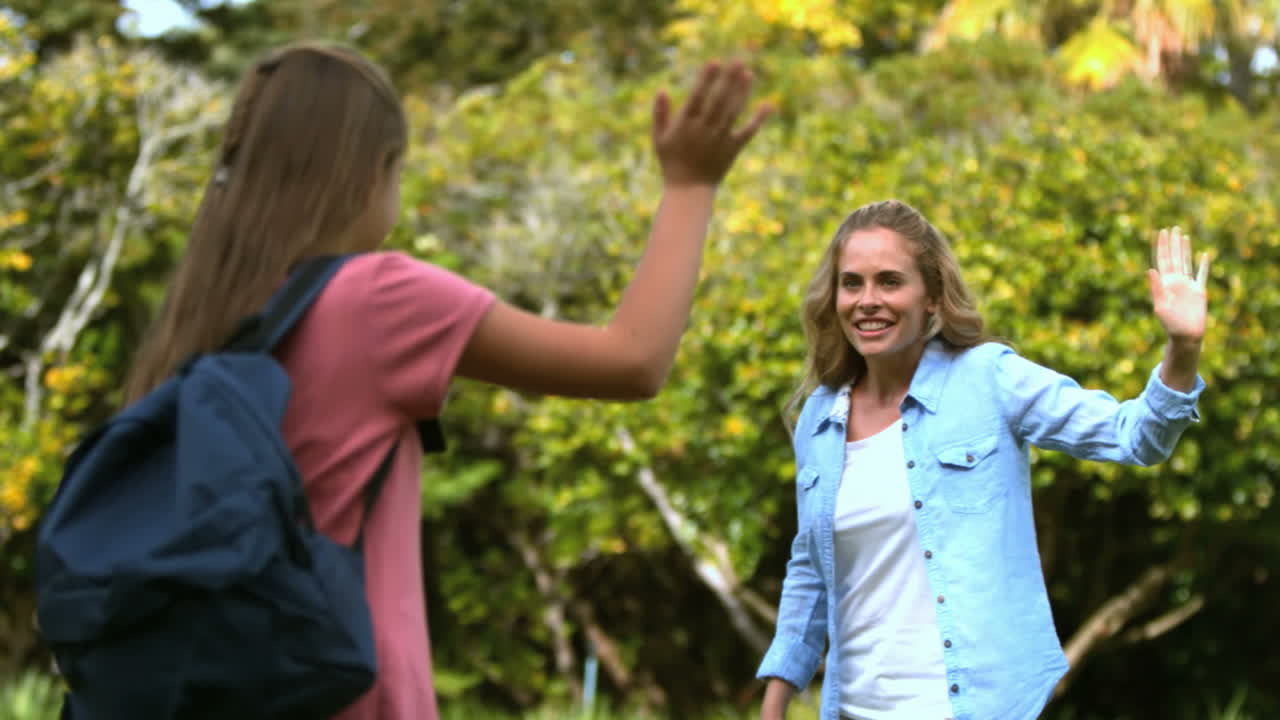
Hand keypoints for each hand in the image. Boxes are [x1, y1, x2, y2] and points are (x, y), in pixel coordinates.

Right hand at [652, 61, 771, 186]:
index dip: (706, 79)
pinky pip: (748, 132)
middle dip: (729, 80)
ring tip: (748, 74)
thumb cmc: (671, 162)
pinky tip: (767, 105)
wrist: (689, 190)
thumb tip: (662, 90)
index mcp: (686, 124)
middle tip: (738, 60)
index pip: (698, 96)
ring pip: (733, 111)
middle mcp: (704, 129)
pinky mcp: (733, 149)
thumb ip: (660, 114)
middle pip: (719, 100)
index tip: (715, 62)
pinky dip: (758, 120)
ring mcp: (720, 138)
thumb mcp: (659, 138)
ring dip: (742, 92)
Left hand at [1148, 226, 1208, 345]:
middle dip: (1172, 243)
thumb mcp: (1160, 305)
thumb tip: (1150, 270)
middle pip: (1174, 257)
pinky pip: (1201, 274)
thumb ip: (1156, 287)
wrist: (1185, 335)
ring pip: (1186, 262)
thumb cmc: (1170, 323)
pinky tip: (1203, 254)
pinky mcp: (1199, 291)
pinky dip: (1203, 265)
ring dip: (1185, 249)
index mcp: (1165, 283)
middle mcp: (1175, 281)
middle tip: (1172, 228)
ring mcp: (1187, 285)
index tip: (1160, 232)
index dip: (1161, 246)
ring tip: (1183, 236)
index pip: (1162, 260)